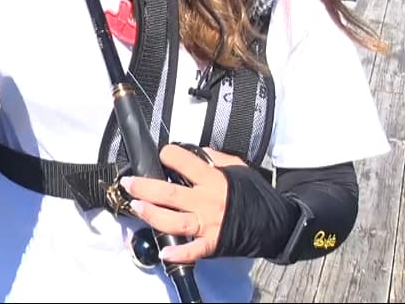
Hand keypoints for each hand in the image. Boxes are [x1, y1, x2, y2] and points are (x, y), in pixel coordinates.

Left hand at [120, 144, 245, 262]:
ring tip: (136, 206)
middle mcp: (207, 201)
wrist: (275, 222)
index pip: (183, 162)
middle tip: (129, 183)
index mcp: (213, 179)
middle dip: (144, 188)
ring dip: (151, 214)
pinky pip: (193, 250)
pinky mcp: (212, 243)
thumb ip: (216, 157)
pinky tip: (164, 252)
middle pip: (169, 194)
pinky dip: (178, 253)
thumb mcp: (238, 166)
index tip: (162, 154)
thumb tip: (198, 151)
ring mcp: (208, 224)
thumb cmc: (255, 194)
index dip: (169, 155)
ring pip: (173, 221)